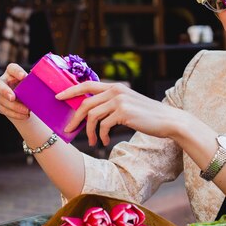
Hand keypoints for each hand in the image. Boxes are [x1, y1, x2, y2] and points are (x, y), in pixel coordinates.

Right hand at [0, 63, 31, 119]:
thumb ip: (35, 82)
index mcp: (11, 72)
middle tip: (13, 97)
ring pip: (0, 99)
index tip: (24, 76)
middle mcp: (3, 81)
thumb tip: (46, 82)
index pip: (12, 68)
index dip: (16, 71)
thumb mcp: (32, 83)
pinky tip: (24, 115)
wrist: (24, 100)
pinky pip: (2, 109)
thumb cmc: (30, 88)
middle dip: (5, 91)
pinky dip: (14, 114)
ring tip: (26, 110)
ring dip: (13, 106)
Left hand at [56, 82, 179, 145]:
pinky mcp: (123, 112)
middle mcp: (116, 90)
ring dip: (89, 132)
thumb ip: (111, 103)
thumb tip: (90, 112)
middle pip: (85, 103)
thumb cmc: (147, 115)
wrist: (167, 120)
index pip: (87, 84)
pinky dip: (102, 136)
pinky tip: (105, 141)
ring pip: (92, 116)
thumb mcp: (127, 104)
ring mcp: (119, 101)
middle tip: (68, 130)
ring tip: (92, 141)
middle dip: (74, 118)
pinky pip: (104, 126)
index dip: (70, 90)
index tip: (58, 97)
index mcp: (115, 86)